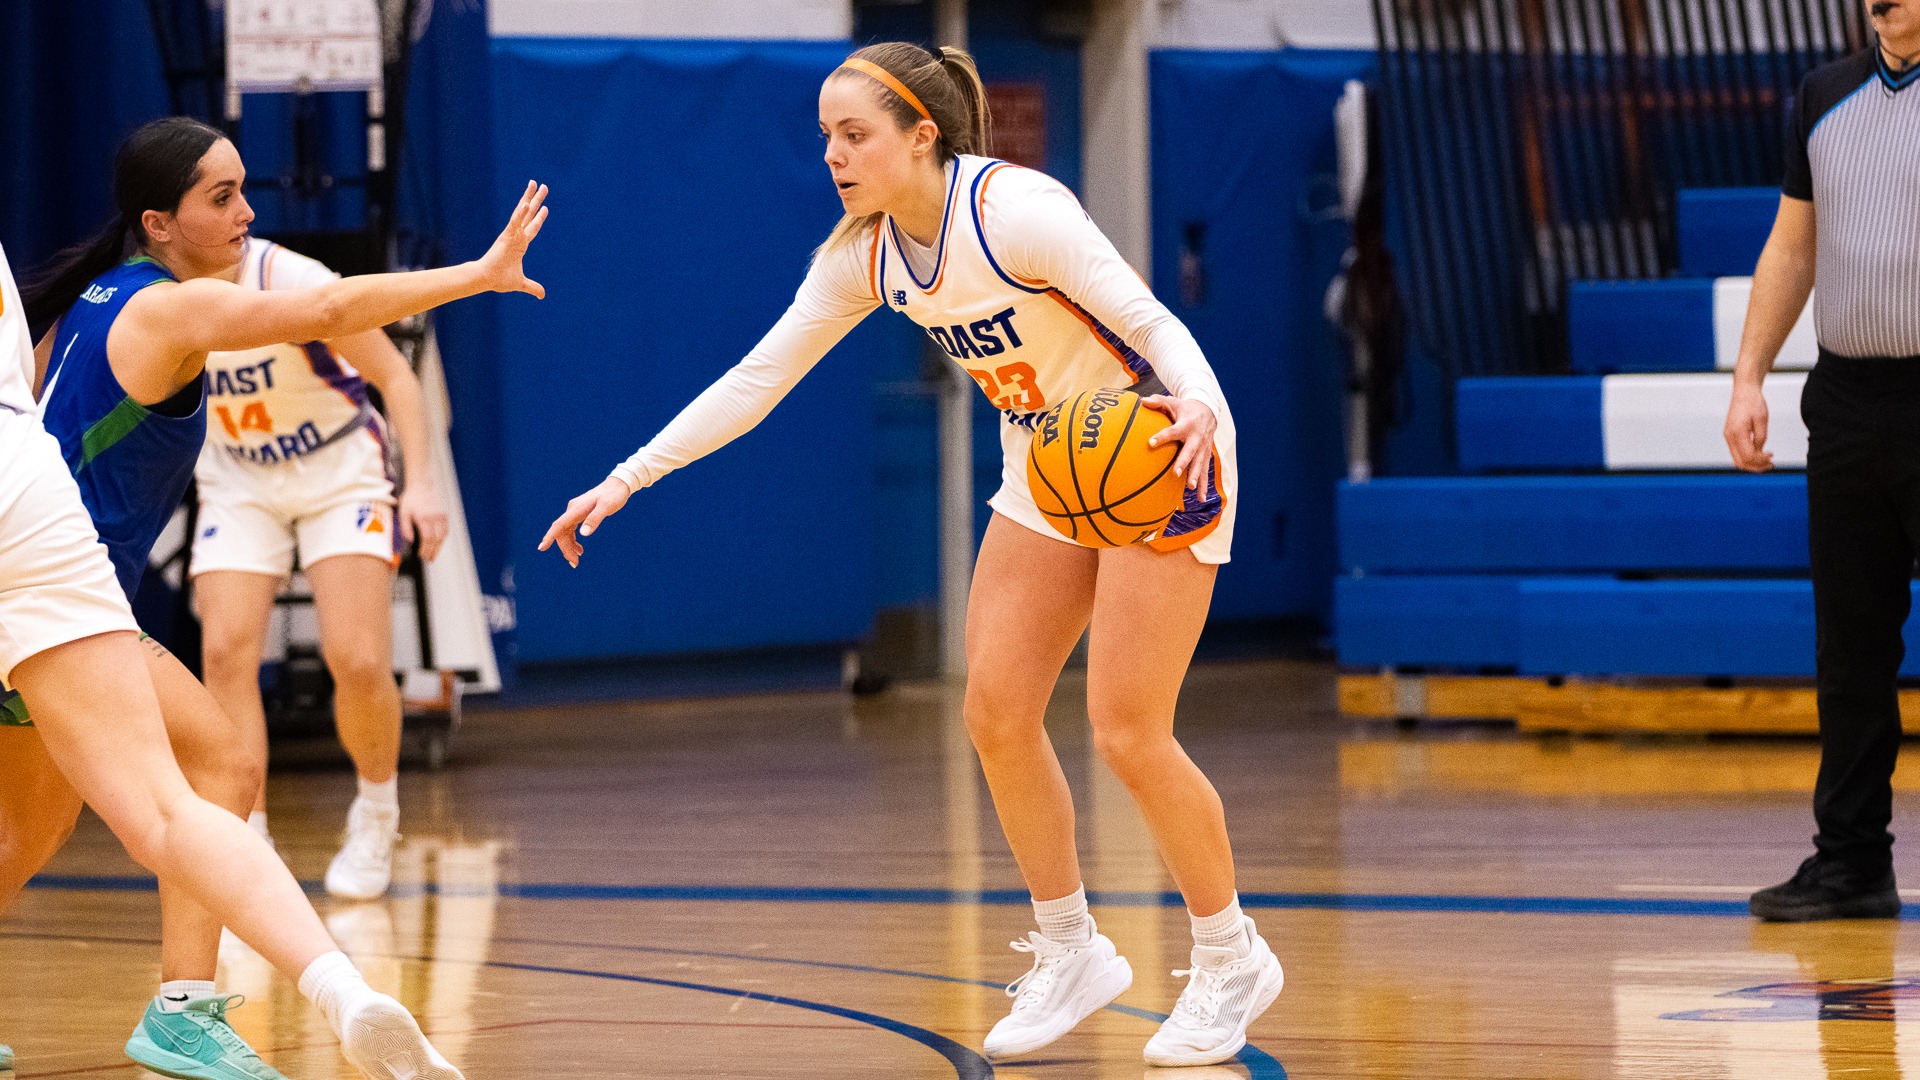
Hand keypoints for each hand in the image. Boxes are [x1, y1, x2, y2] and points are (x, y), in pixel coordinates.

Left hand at [398, 482, 449, 562]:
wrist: (422, 485)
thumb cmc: (410, 499)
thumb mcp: (403, 512)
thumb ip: (405, 527)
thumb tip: (410, 541)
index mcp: (423, 518)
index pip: (427, 538)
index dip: (425, 549)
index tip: (422, 556)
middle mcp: (434, 518)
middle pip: (436, 539)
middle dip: (433, 551)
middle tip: (429, 559)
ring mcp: (441, 516)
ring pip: (443, 536)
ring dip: (439, 547)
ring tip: (434, 555)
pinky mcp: (444, 515)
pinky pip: (446, 530)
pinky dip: (443, 539)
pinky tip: (438, 544)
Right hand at [478, 180, 549, 297]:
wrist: (487, 279)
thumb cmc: (499, 279)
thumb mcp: (521, 283)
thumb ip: (532, 287)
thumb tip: (542, 295)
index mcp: (521, 244)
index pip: (532, 227)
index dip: (539, 218)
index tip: (545, 207)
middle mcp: (517, 235)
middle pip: (530, 214)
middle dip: (537, 200)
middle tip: (543, 186)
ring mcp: (512, 234)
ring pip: (523, 212)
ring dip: (529, 198)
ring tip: (534, 183)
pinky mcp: (507, 236)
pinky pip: (515, 222)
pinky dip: (521, 213)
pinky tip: (527, 202)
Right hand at [538, 477, 632, 567]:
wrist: (617, 485)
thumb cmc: (613, 495)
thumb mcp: (607, 507)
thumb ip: (595, 519)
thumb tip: (584, 534)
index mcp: (576, 509)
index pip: (559, 525)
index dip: (550, 537)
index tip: (542, 548)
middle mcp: (572, 510)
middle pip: (562, 533)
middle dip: (566, 549)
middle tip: (575, 564)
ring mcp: (575, 512)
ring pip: (566, 532)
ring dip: (569, 546)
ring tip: (577, 559)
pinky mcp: (579, 514)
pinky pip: (571, 530)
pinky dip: (573, 540)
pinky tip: (579, 549)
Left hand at [1140, 395, 1217, 489]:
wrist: (1209, 411)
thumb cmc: (1185, 408)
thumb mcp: (1173, 402)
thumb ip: (1158, 401)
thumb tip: (1142, 401)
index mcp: (1186, 424)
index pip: (1172, 431)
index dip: (1162, 436)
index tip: (1150, 442)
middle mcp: (1196, 437)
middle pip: (1189, 451)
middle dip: (1183, 462)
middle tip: (1175, 473)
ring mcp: (1202, 448)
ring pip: (1199, 464)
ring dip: (1196, 476)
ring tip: (1189, 488)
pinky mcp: (1206, 456)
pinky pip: (1205, 472)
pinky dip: (1203, 485)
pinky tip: (1200, 499)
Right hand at [1724, 383, 1772, 471]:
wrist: (1744, 392)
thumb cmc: (1754, 403)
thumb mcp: (1762, 421)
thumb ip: (1761, 438)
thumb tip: (1760, 453)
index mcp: (1737, 433)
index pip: (1747, 456)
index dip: (1760, 461)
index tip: (1771, 457)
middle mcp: (1729, 437)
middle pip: (1740, 462)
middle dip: (1756, 466)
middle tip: (1770, 464)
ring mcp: (1728, 437)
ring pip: (1737, 459)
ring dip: (1752, 463)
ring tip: (1766, 460)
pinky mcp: (1730, 435)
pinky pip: (1737, 452)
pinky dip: (1748, 456)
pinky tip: (1759, 453)